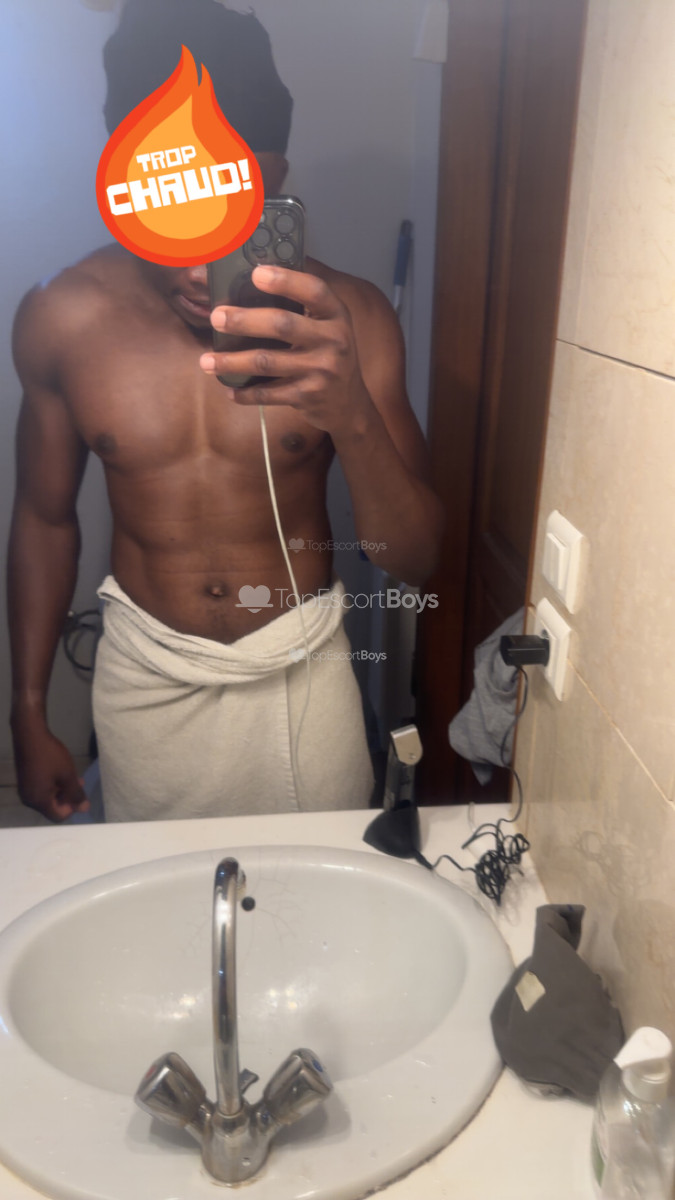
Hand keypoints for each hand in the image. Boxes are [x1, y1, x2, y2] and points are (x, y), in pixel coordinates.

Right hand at [11, 717, 88, 821]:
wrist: (30, 734)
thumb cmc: (50, 756)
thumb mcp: (68, 776)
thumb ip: (76, 794)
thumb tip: (84, 809)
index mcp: (38, 801)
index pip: (58, 816)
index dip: (72, 808)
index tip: (80, 794)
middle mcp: (28, 799)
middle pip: (52, 807)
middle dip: (68, 798)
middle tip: (80, 784)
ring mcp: (25, 789)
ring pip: (47, 797)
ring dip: (62, 790)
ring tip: (74, 777)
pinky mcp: (25, 779)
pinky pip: (41, 789)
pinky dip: (53, 784)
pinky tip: (61, 773)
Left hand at [199, 265, 373, 437]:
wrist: (349, 404)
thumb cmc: (328, 354)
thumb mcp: (328, 325)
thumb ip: (303, 303)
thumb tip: (260, 270)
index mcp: (336, 315)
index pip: (314, 291)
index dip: (286, 280)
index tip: (256, 273)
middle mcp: (332, 340)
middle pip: (282, 324)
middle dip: (244, 320)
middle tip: (216, 317)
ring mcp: (321, 370)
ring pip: (267, 361)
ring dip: (232, 362)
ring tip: (206, 360)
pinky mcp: (308, 396)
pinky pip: (269, 394)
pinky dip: (246, 393)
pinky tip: (229, 390)